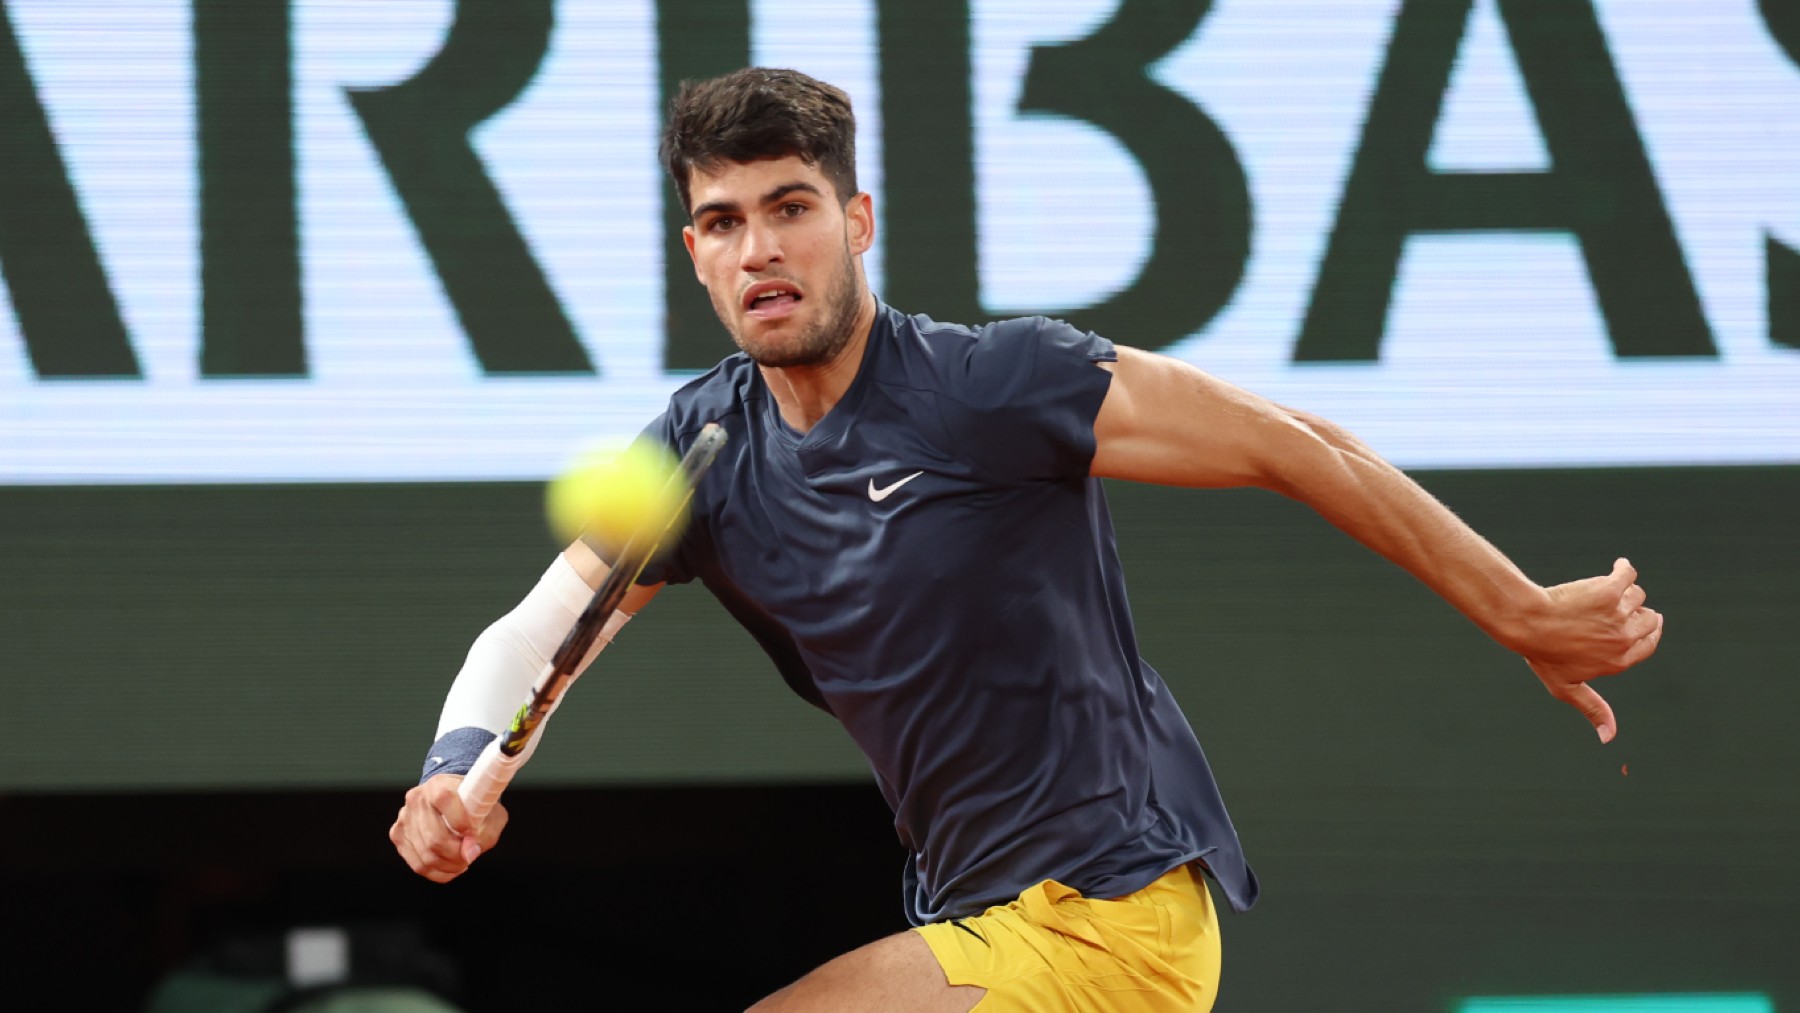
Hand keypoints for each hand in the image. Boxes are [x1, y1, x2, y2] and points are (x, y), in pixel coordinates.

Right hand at [390, 773, 508, 882]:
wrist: (452, 800)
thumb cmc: (473, 806)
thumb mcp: (491, 812)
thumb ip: (486, 831)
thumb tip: (469, 852)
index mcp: (439, 784)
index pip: (444, 799)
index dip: (461, 822)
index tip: (472, 833)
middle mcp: (417, 798)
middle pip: (435, 838)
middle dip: (457, 854)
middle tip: (469, 855)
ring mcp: (404, 817)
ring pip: (426, 856)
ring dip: (449, 866)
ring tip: (461, 861)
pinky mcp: (398, 834)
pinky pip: (418, 865)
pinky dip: (438, 872)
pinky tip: (449, 866)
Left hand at [1520, 558, 1663, 743]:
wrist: (1526, 622)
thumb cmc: (1542, 654)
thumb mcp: (1566, 687)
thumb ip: (1593, 708)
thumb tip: (1609, 738)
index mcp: (1620, 661)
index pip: (1650, 642)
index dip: (1647, 630)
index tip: (1645, 621)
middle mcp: (1625, 638)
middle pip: (1649, 619)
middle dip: (1637, 612)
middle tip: (1617, 607)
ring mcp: (1619, 613)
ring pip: (1638, 595)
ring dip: (1625, 592)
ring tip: (1604, 593)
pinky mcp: (1609, 590)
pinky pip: (1628, 574)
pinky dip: (1624, 569)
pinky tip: (1618, 567)